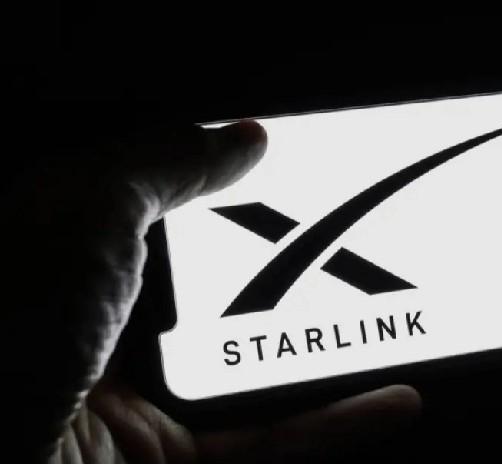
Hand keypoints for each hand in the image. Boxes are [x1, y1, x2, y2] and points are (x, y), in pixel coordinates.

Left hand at [0, 122, 420, 461]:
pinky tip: (391, 398)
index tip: (301, 160)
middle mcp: (103, 318)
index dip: (233, 177)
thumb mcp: (86, 213)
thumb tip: (247, 138)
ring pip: (252, 359)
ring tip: (394, 310)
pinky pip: (266, 439)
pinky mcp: (169, 454)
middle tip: (359, 231)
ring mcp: (136, 392)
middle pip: (220, 278)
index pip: (168, 197)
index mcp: (72, 248)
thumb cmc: (6, 329)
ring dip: (327, 341)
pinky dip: (334, 423)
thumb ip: (167, 164)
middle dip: (294, 257)